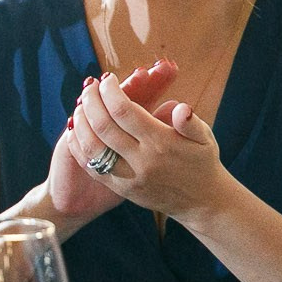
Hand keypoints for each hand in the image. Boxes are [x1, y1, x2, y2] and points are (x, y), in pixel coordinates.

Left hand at [69, 73, 228, 222]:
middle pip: (104, 126)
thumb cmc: (202, 163)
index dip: (111, 91)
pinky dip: (79, 147)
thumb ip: (190, 122)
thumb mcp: (205, 139)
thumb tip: (180, 107)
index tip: (107, 78)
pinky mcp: (121, 190)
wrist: (201, 203)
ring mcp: (129, 177)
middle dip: (91, 101)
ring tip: (80, 104)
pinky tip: (76, 130)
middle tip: (89, 86)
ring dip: (81, 122)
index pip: (125, 111)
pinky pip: (92, 167)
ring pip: (93, 147)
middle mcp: (142, 161)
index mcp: (161, 143)